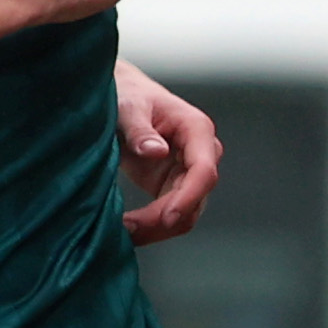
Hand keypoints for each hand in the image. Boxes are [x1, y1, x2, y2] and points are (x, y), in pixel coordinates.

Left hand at [115, 61, 219, 243]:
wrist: (123, 99)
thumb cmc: (129, 95)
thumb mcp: (129, 107)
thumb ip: (140, 129)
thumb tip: (157, 151)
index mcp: (196, 130)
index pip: (204, 171)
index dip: (188, 197)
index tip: (165, 217)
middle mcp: (200, 155)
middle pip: (196, 200)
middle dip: (164, 220)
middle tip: (129, 228)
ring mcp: (188, 174)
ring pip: (185, 215)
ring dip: (157, 229)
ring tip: (124, 231)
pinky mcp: (172, 187)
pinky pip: (169, 216)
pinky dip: (151, 228)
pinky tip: (127, 229)